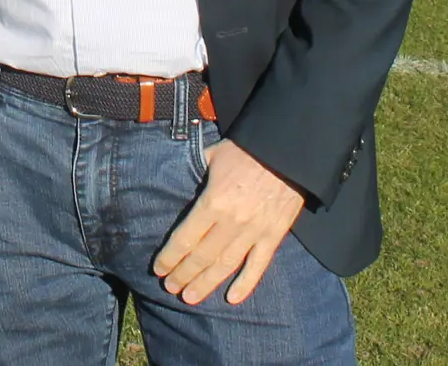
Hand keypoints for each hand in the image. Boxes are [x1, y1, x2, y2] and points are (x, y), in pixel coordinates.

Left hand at [153, 137, 305, 305]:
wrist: (288, 151)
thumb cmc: (247, 149)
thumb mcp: (213, 155)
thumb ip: (195, 170)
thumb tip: (177, 176)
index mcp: (213, 202)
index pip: (185, 238)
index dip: (170, 257)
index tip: (159, 269)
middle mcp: (231, 222)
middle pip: (202, 256)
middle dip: (183, 274)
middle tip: (171, 288)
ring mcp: (254, 232)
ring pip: (225, 265)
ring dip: (206, 283)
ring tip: (190, 298)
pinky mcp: (274, 236)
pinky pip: (258, 265)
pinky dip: (246, 284)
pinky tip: (232, 298)